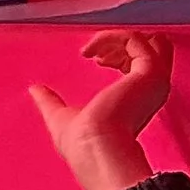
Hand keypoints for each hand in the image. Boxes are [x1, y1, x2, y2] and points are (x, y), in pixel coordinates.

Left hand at [30, 30, 172, 189]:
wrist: (95, 151)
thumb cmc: (81, 146)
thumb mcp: (61, 118)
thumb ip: (51, 102)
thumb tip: (35, 89)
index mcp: (137, 102)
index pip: (143, 68)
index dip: (119, 56)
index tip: (95, 59)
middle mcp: (151, 90)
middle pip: (154, 50)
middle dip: (123, 43)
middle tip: (96, 51)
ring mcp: (153, 81)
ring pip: (149, 42)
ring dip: (116, 38)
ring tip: (93, 51)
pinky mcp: (150, 73)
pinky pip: (135, 40)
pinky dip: (111, 38)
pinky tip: (93, 51)